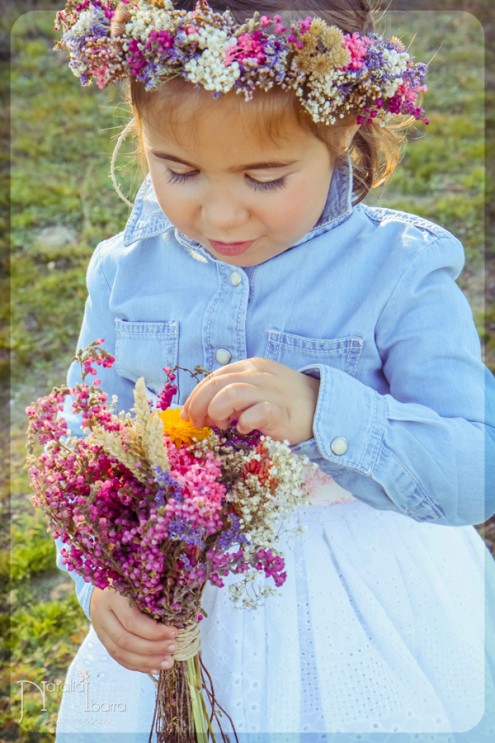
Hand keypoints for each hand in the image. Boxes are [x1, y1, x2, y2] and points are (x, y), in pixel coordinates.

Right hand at [90, 587, 178, 673]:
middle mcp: (102, 612)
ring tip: (167, 663)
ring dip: (145, 661)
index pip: (132, 621)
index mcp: (112, 595)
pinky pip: (117, 657)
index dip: (154, 632)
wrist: (103, 582)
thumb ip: (153, 595)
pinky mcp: (101, 638)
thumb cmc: (129, 579)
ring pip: (120, 652)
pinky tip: (153, 668)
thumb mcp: (139, 581)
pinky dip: (136, 665)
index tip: (175, 633)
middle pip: (125, 640)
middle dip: (152, 649)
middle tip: (173, 649)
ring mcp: (99, 627)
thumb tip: (180, 616)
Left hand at [181, 358, 318, 444]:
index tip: (187, 415)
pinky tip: (245, 429)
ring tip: (223, 425)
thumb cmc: (286, 402)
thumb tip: (201, 411)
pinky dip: (244, 422)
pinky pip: (256, 413)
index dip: (195, 396)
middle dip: (199, 405)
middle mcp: (259, 374)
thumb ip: (233, 395)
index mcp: (251, 366)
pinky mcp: (282, 410)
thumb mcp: (258, 389)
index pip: (214, 377)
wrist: (324, 408)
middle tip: (198, 424)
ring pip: (231, 393)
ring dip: (217, 411)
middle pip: (216, 384)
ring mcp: (271, 390)